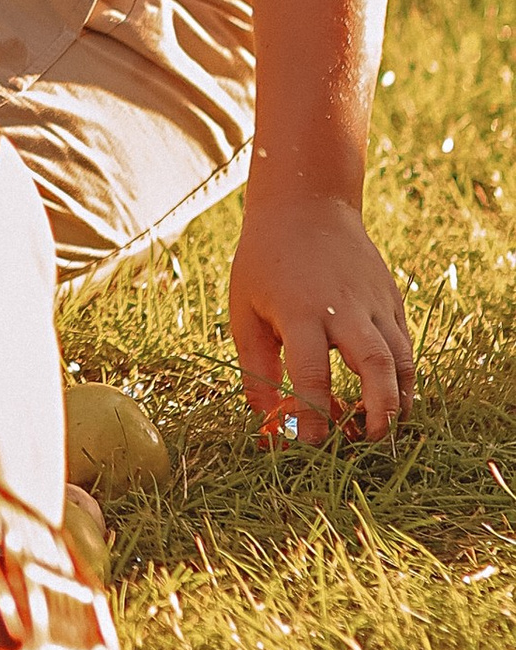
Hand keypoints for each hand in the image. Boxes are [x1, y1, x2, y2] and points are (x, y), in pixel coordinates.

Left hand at [227, 190, 412, 442]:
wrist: (306, 205)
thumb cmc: (265, 263)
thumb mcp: (244, 310)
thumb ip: (256, 368)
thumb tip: (269, 422)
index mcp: (300, 312)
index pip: (313, 374)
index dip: (315, 417)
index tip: (313, 443)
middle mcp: (344, 308)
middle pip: (376, 366)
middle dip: (380, 411)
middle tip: (372, 440)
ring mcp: (375, 302)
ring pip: (401, 358)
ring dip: (399, 398)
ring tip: (386, 426)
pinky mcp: (392, 299)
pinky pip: (404, 344)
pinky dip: (403, 375)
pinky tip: (390, 396)